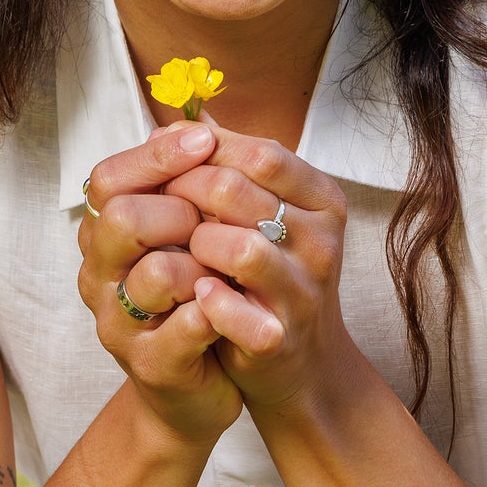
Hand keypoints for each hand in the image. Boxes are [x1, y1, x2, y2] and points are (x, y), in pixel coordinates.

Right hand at [77, 121, 240, 443]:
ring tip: (233, 264)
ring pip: (157, 272)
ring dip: (206, 261)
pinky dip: (219, 307)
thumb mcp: (188, 237)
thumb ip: (186, 185)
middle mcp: (100, 278)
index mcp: (103, 239)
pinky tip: (238, 300)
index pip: (107, 179)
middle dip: (182, 208)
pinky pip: (187, 324)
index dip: (157, 156)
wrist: (199, 388)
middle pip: (122, 219)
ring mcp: (121, 325)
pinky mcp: (153, 365)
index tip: (207, 140)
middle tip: (220, 216)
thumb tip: (198, 116)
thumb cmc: (196, 299)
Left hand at [162, 128, 362, 417]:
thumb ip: (228, 166)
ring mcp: (304, 290)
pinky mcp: (278, 336)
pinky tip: (194, 294)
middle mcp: (321, 240)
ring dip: (195, 245)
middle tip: (164, 211)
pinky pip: (229, 306)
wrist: (300, 365)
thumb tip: (179, 121)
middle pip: (237, 190)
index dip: (205, 155)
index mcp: (321, 199)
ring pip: (238, 246)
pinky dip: (203, 298)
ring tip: (183, 252)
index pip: (259, 153)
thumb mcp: (261, 215)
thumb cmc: (270, 277)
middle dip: (185, 195)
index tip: (174, 170)